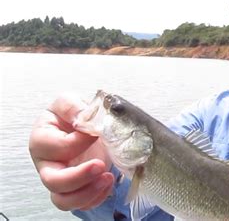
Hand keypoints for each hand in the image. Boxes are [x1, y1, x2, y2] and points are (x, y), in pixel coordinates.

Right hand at [29, 93, 114, 210]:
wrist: (87, 126)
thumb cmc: (73, 115)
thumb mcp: (69, 102)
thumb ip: (72, 106)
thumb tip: (82, 117)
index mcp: (42, 140)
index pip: (56, 147)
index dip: (79, 141)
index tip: (96, 133)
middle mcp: (48, 164)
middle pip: (53, 181)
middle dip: (78, 177)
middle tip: (100, 165)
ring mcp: (61, 179)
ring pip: (63, 200)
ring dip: (87, 193)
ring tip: (107, 178)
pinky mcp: (77, 189)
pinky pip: (82, 204)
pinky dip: (96, 198)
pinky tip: (108, 183)